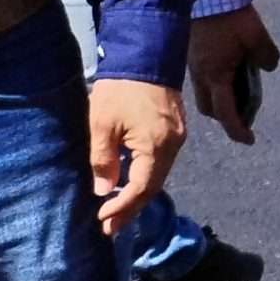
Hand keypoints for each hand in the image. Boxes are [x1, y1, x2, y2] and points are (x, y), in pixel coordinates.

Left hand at [89, 80, 184, 233]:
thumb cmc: (120, 88)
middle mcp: (174, 146)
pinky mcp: (175, 130)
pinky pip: (161, 162)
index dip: (121, 207)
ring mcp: (178, 138)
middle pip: (153, 186)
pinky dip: (144, 177)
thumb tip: (104, 190)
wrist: (147, 53)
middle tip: (109, 228)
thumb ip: (103, 160)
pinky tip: (129, 184)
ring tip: (116, 211)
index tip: (102, 220)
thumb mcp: (102, 123)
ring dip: (137, 194)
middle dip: (130, 208)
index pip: (141, 188)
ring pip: (158, 175)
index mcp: (157, 145)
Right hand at [188, 6, 278, 141]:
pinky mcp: (191, 54)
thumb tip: (267, 67)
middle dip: (226, 117)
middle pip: (210, 108)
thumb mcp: (257, 37)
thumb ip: (266, 57)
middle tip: (245, 115)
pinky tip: (229, 71)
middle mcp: (200, 75)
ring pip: (204, 94)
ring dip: (220, 99)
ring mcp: (193, 65)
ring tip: (240, 92)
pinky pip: (202, 78)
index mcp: (215, 76)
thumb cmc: (231, 16)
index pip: (225, 113)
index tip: (249, 140)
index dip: (237, 130)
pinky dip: (215, 84)